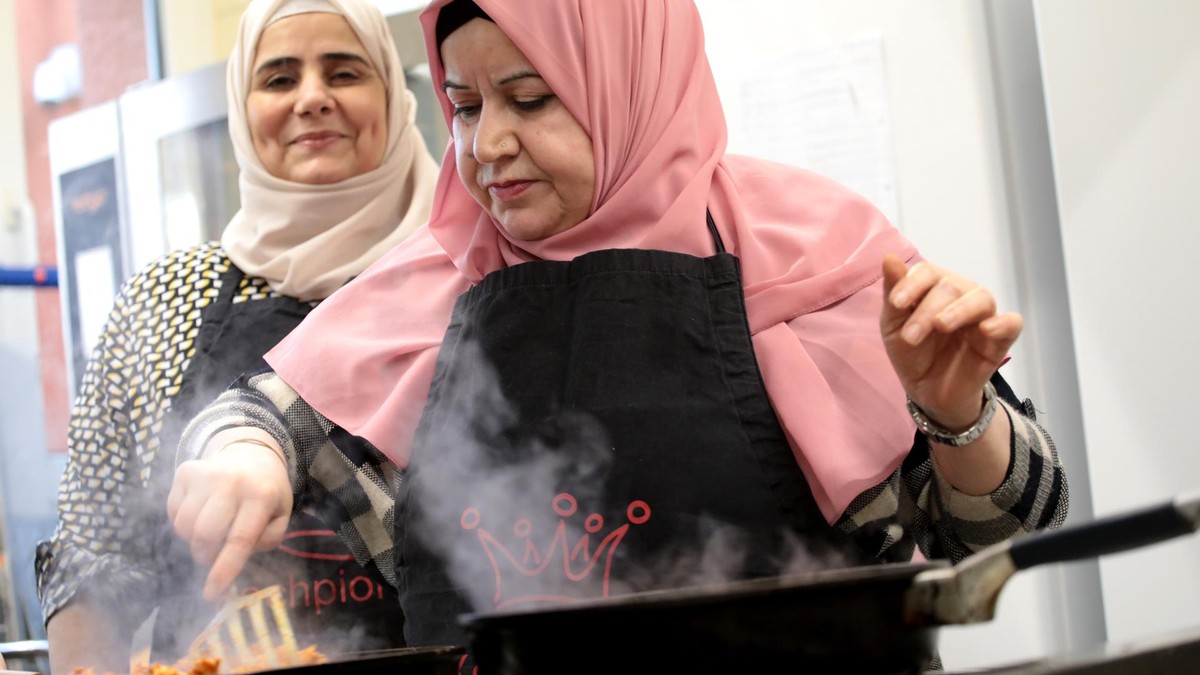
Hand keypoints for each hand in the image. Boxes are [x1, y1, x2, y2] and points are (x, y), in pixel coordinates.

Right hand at [167, 440, 291, 599]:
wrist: (249, 453)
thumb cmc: (266, 492)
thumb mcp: (280, 516)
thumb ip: (267, 540)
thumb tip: (236, 557)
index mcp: (261, 495)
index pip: (239, 540)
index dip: (223, 571)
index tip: (211, 594)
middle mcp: (232, 482)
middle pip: (204, 535)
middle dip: (205, 556)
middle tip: (213, 556)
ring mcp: (205, 474)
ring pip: (184, 526)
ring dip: (193, 540)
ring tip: (210, 531)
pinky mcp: (185, 471)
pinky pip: (172, 512)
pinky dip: (183, 523)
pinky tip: (200, 512)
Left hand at [880, 254, 1022, 429]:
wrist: (926, 391)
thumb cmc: (912, 353)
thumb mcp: (893, 325)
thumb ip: (893, 292)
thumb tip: (889, 258)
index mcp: (934, 287)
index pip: (928, 272)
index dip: (911, 284)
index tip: (896, 304)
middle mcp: (961, 295)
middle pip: (951, 287)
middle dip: (926, 311)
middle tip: (910, 336)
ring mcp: (982, 317)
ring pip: (981, 298)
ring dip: (958, 311)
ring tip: (940, 326)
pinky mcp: (999, 340)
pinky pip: (1012, 323)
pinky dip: (1003, 323)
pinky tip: (986, 329)